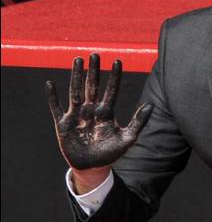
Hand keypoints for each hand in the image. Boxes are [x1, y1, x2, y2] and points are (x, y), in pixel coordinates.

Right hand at [46, 54, 151, 174]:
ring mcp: (77, 115)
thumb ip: (139, 122)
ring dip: (76, 76)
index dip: (114, 77)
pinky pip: (56, 108)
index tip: (118, 61)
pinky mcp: (63, 124)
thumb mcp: (128, 138)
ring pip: (76, 91)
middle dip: (94, 71)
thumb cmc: (110, 153)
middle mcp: (91, 110)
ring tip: (78, 60)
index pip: (111, 91)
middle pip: (92, 86)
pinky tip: (50, 84)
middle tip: (95, 54)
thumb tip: (151, 105)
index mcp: (107, 112)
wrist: (93, 167)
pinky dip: (53, 97)